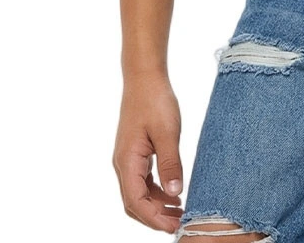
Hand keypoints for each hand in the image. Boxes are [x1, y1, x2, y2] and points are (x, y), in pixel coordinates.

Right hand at [112, 72, 184, 232]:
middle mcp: (123, 163)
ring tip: (180, 211)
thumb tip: (175, 194)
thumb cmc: (155, 100)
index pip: (136, 202)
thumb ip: (170, 164)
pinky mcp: (134, 152)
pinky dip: (156, 191)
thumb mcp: (168, 132)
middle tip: (180, 223)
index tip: (175, 226)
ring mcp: (127, 158)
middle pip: (134, 203)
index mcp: (127, 161)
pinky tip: (173, 193)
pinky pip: (142, 180)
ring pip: (138, 193)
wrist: (144, 77)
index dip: (154, 219)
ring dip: (156, 206)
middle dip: (155, 217)